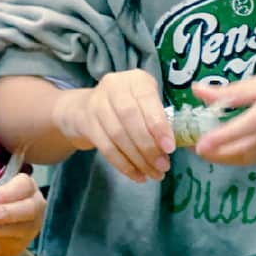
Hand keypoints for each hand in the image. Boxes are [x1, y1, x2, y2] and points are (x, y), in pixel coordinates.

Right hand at [52, 69, 174, 181]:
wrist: (84, 109)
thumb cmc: (127, 107)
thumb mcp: (145, 103)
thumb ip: (159, 119)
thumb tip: (171, 148)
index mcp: (136, 79)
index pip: (147, 101)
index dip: (158, 125)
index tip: (170, 148)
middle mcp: (114, 86)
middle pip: (130, 119)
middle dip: (148, 146)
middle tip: (163, 167)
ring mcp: (96, 104)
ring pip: (118, 135)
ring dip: (138, 159)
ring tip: (153, 174)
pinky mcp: (86, 123)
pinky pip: (106, 148)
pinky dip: (123, 165)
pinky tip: (137, 176)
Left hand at [191, 54, 255, 164]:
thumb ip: (241, 87)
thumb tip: (200, 91)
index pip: (251, 123)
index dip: (224, 136)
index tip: (200, 144)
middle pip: (247, 149)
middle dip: (216, 152)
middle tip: (190, 145)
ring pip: (253, 155)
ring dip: (226, 155)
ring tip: (203, 145)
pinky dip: (242, 152)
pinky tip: (227, 143)